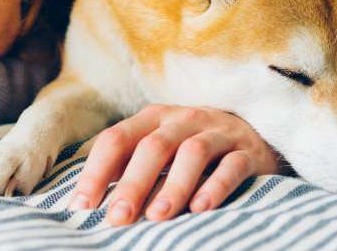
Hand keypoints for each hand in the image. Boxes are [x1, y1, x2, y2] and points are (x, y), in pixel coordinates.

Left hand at [67, 104, 279, 224]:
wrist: (254, 136)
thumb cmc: (191, 149)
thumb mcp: (158, 148)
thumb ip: (127, 167)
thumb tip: (85, 203)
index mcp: (152, 118)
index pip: (116, 139)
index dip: (96, 172)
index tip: (82, 207)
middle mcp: (183, 119)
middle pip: (153, 147)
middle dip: (133, 183)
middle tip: (118, 218)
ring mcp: (218, 133)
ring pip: (193, 153)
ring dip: (173, 186)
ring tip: (157, 217)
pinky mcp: (247, 151)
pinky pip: (232, 166)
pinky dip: (216, 186)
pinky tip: (200, 209)